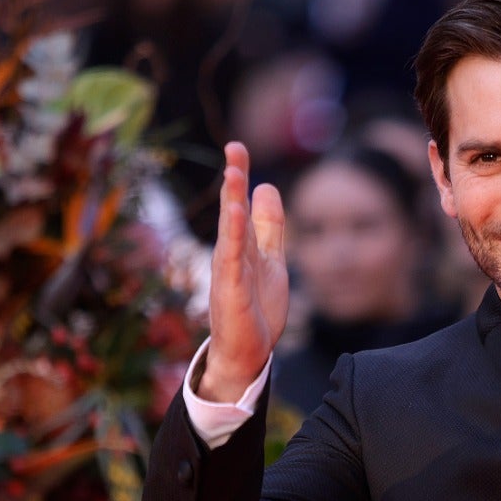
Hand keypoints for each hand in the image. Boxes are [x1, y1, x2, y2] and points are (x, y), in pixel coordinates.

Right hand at [200, 142, 288, 401]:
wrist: (246, 353)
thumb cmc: (256, 307)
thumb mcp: (271, 259)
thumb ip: (270, 227)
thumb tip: (266, 186)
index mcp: (242, 245)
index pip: (240, 205)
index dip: (239, 177)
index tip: (237, 147)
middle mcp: (231, 254)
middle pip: (231, 210)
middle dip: (234, 180)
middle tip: (235, 147)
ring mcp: (229, 272)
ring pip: (230, 231)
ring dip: (231, 202)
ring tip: (235, 173)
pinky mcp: (232, 291)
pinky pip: (233, 260)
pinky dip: (233, 237)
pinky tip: (236, 215)